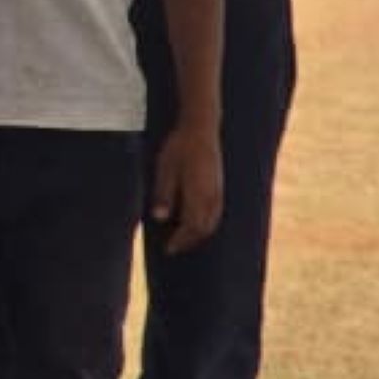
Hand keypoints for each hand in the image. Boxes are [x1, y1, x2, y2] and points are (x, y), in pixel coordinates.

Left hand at [151, 118, 223, 253]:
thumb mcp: (165, 168)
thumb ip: (163, 194)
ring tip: (183, 238)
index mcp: (198, 194)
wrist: (201, 129)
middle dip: (189, 241)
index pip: (191, 227)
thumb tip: (159, 218)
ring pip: (212, 223)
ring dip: (198, 234)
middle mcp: (212, 197)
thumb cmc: (179, 147)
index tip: (168, 249)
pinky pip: (215, 214)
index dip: (180, 241)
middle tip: (173, 246)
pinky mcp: (220, 187)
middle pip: (204, 229)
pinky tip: (196, 221)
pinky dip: (206, 224)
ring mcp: (218, 192)